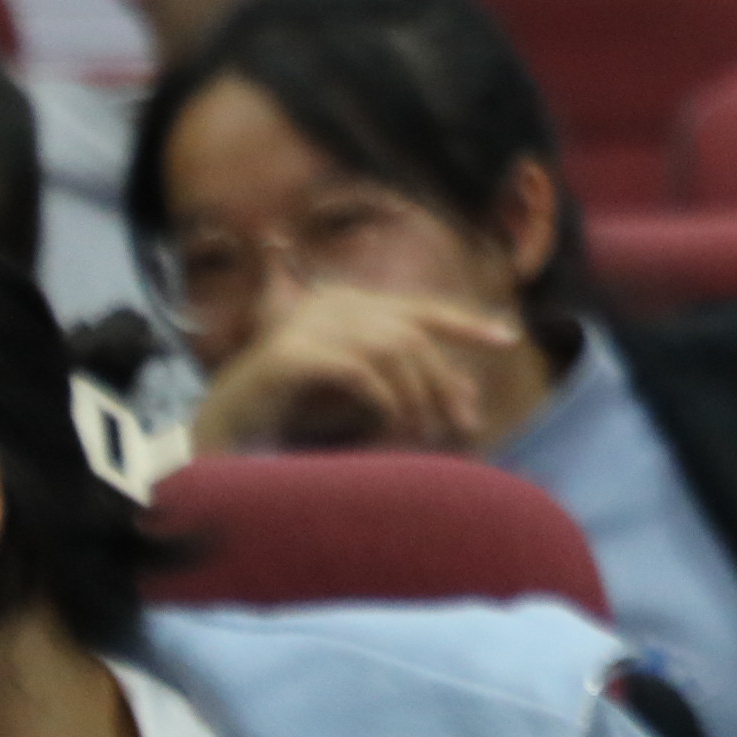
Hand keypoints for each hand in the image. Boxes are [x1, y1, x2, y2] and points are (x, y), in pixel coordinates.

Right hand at [189, 283, 522, 454]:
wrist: (227, 423)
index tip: (510, 338)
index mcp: (351, 303)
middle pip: (412, 335)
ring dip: (417, 395)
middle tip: (461, 423)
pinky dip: (384, 398)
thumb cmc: (297, 406)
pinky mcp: (292, 354)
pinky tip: (393, 425)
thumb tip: (468, 395)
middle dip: (442, 381)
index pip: (421, 309)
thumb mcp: (363, 391)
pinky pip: (358, 371)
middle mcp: (333, 303)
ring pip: (391, 350)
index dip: (466, 322)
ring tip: (426, 433)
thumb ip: (408, 384)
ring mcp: (310, 324)